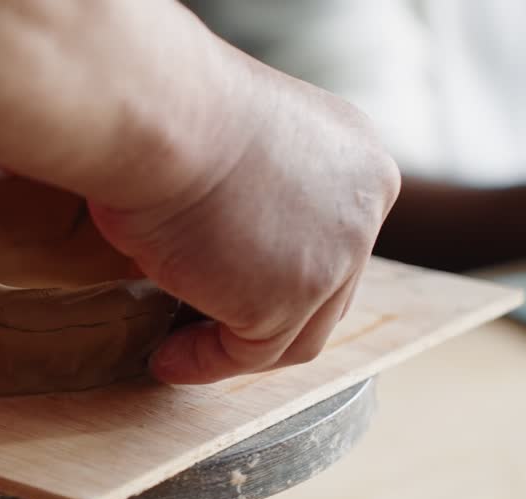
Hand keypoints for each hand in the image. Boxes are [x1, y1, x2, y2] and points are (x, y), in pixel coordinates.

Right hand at [90, 48, 400, 383]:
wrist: (161, 110)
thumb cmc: (170, 109)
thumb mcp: (233, 146)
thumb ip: (247, 195)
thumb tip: (205, 245)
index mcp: (355, 158)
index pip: (331, 237)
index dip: (279, 270)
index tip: (224, 287)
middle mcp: (363, 205)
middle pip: (329, 290)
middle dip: (267, 316)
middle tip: (203, 327)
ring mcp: (338, 254)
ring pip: (296, 332)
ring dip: (233, 349)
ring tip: (176, 351)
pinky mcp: (293, 297)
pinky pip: (249, 352)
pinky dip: (205, 362)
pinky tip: (165, 358)